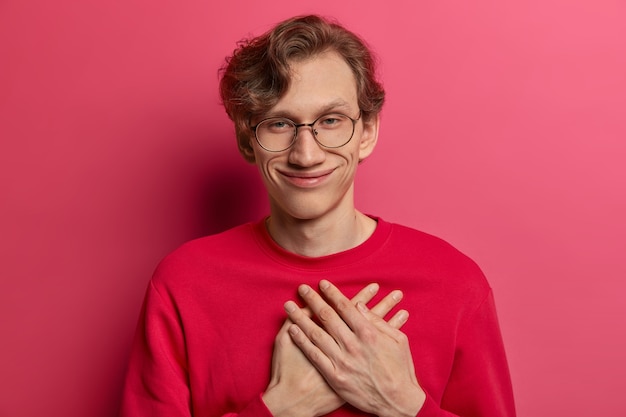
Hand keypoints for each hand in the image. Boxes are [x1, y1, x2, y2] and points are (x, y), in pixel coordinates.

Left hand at [284, 280, 425, 416]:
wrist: (398, 402)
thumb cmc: (401, 369)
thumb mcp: (398, 340)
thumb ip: (377, 321)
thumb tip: (359, 306)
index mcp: (368, 333)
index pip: (344, 307)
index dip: (331, 293)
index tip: (322, 284)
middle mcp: (352, 345)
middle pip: (327, 316)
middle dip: (312, 299)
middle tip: (302, 288)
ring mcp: (342, 361)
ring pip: (316, 333)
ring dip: (300, 317)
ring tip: (289, 306)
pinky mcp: (335, 377)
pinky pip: (314, 355)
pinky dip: (302, 341)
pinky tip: (293, 330)